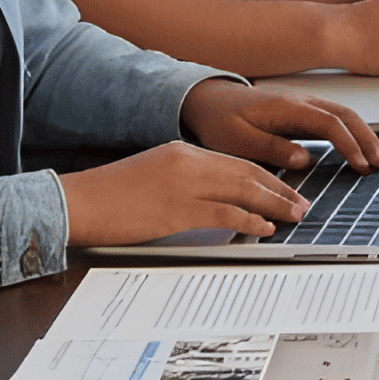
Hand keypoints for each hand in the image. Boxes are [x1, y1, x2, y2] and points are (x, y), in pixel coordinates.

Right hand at [60, 140, 310, 247]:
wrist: (78, 201)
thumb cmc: (109, 195)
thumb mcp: (153, 175)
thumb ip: (183, 179)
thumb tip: (212, 196)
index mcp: (183, 151)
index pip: (236, 161)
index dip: (266, 175)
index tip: (285, 187)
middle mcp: (188, 162)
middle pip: (247, 172)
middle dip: (279, 189)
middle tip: (301, 202)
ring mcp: (183, 185)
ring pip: (242, 190)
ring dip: (274, 204)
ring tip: (294, 215)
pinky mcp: (176, 210)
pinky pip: (224, 214)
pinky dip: (249, 220)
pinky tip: (264, 228)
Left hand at [179, 78, 378, 172]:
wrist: (208, 100)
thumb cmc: (219, 119)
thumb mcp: (237, 140)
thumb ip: (270, 148)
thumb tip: (303, 159)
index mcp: (287, 108)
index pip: (329, 123)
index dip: (348, 144)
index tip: (360, 164)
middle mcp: (301, 102)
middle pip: (345, 115)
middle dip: (366, 138)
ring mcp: (304, 105)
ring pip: (344, 114)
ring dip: (364, 134)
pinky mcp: (302, 112)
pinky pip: (335, 118)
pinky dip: (353, 131)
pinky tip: (359, 146)